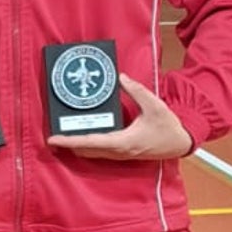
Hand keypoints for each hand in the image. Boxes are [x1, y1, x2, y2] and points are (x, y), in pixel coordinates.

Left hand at [47, 73, 191, 159]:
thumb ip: (136, 90)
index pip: (91, 142)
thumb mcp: (154, 104)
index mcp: (123, 141)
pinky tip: (79, 137)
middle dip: (68, 144)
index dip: (70, 140)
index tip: (53, 139)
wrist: (181, 142)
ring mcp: (121, 154)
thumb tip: (120, 77)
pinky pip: (100, 151)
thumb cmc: (168, 125)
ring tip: (60, 136)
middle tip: (50, 137)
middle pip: (87, 149)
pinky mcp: (123, 152)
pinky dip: (87, 145)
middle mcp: (119, 151)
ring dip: (76, 146)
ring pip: (92, 152)